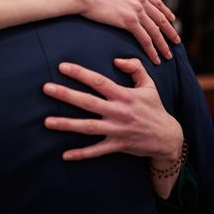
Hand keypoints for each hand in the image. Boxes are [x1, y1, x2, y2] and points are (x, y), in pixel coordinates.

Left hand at [43, 58, 182, 163]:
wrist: (168, 137)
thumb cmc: (154, 107)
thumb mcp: (149, 84)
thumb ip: (135, 67)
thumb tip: (116, 59)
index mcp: (124, 95)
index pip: (99, 81)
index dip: (80, 73)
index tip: (62, 66)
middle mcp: (118, 112)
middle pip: (88, 102)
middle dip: (66, 95)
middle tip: (46, 88)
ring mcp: (117, 130)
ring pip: (88, 127)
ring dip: (67, 124)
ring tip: (47, 122)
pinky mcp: (118, 145)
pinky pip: (97, 151)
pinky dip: (81, 154)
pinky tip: (65, 154)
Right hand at [80, 0, 179, 63]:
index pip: (156, 2)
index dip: (165, 12)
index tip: (172, 20)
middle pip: (160, 18)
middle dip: (169, 31)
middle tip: (176, 41)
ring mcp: (136, 10)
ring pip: (155, 31)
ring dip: (163, 45)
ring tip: (168, 55)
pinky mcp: (129, 21)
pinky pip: (145, 39)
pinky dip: (152, 50)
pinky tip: (156, 59)